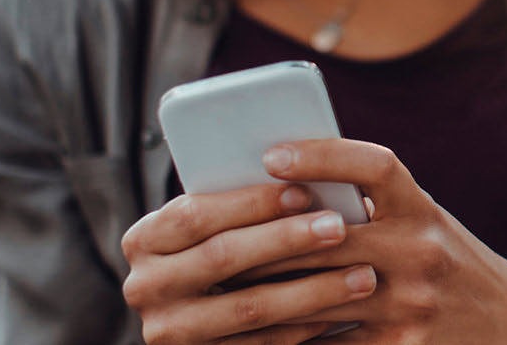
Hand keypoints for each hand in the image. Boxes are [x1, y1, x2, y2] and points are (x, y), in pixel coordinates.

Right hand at [120, 182, 378, 343]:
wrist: (201, 318)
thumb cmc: (225, 248)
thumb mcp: (216, 226)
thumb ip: (241, 207)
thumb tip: (305, 178)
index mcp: (145, 239)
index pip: (196, 213)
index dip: (252, 202)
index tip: (305, 191)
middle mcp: (145, 287)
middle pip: (223, 256)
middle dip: (287, 240)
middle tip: (339, 228)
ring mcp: (170, 330)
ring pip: (249, 306)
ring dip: (313, 290)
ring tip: (362, 275)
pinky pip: (261, 344)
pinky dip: (305, 327)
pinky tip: (342, 313)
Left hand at [240, 139, 506, 343]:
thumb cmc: (449, 267)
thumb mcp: (424, 225)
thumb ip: (372, 209)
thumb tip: (287, 190)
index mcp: (423, 210)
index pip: (375, 166)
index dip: (324, 154)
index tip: (273, 152)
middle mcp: (421, 252)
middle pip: (325, 238)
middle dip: (264, 239)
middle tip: (213, 236)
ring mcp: (411, 304)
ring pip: (315, 296)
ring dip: (263, 294)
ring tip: (219, 288)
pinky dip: (288, 341)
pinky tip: (256, 335)